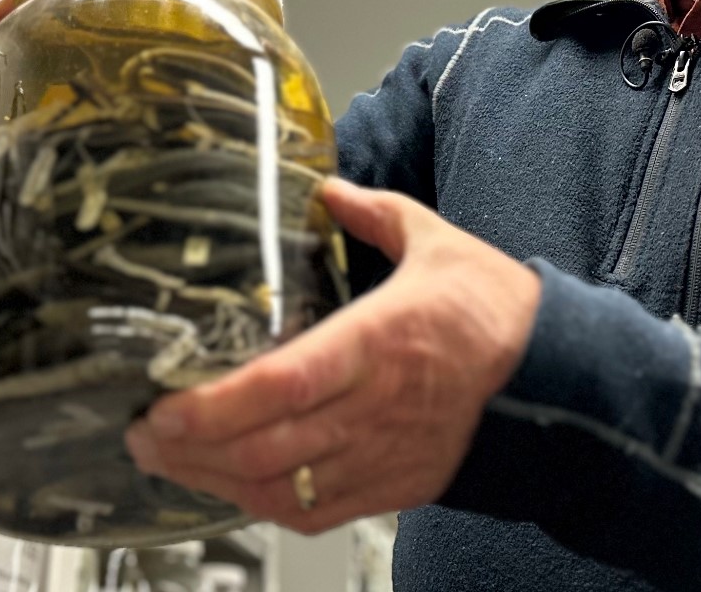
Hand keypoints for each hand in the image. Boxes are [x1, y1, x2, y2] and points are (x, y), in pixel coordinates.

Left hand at [124, 180, 541, 533]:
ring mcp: (383, 455)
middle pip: (263, 446)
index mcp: (379, 341)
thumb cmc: (495, 312)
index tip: (163, 405)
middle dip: (189, 447)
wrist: (558, 381)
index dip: (213, 406)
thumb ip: (373, 213)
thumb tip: (327, 190)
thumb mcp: (436, 241)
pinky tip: (230, 485)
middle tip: (142, 432)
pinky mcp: (394, 487)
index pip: (281, 385)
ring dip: (213, 478)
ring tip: (170, 458)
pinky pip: (315, 511)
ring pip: (280, 486)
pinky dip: (263, 504)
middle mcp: (374, 407)